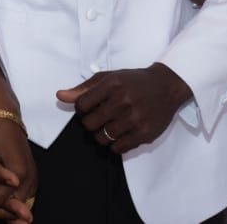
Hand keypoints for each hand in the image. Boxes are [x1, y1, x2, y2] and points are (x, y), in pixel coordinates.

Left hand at [56, 63, 191, 154]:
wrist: (166, 86)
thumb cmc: (133, 81)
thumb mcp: (109, 78)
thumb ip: (84, 89)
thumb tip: (60, 96)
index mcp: (112, 84)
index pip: (81, 105)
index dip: (81, 109)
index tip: (90, 107)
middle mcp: (123, 100)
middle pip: (89, 124)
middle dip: (90, 123)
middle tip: (100, 118)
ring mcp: (135, 118)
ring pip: (102, 138)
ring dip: (102, 135)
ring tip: (111, 126)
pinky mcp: (144, 133)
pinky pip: (118, 149)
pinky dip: (115, 144)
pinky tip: (121, 133)